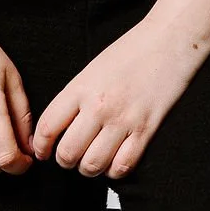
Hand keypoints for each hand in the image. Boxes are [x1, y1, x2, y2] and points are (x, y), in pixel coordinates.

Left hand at [31, 18, 200, 178]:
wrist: (169, 40)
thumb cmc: (133, 49)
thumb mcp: (94, 68)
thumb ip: (76, 96)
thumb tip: (59, 126)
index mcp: (81, 86)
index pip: (48, 127)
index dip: (40, 146)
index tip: (42, 151)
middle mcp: (98, 106)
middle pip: (68, 153)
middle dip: (65, 160)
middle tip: (70, 156)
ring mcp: (123, 120)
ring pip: (92, 165)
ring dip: (89, 168)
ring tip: (92, 159)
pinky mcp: (145, 130)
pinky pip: (122, 167)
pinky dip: (115, 170)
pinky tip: (115, 160)